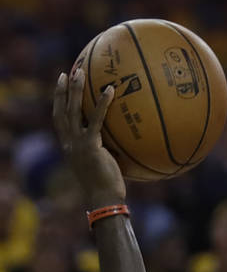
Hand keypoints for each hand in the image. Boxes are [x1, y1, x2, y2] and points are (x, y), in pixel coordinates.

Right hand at [52, 68, 126, 207]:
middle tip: (68, 72)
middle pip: (62, 110)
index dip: (59, 102)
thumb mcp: (102, 165)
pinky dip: (102, 103)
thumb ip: (105, 151)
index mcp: (69, 147)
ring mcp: (78, 143)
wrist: (103, 199)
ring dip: (76, 89)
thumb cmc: (107, 188)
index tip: (61, 87)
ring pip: (73, 110)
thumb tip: (122, 142)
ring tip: (80, 72)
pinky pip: (96, 119)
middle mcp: (69, 143)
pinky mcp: (90, 145)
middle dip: (63, 90)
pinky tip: (110, 90)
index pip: (60, 120)